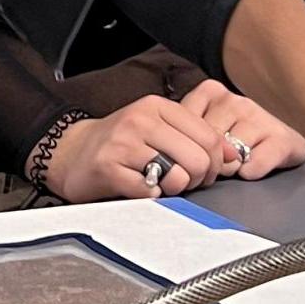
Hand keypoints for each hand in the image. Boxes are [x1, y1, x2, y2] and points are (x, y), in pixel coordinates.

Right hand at [40, 94, 233, 201]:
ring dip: (174, 189)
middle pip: (198, 159)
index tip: (203, 172)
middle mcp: (141, 120)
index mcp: (158, 107)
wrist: (72, 152)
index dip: (214, 163)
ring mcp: (123, 143)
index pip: (209, 137)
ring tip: (160, 184)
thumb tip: (232, 155)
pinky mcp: (109, 168)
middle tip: (183, 183)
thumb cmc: (121, 143)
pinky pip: (149, 192)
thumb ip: (194, 136)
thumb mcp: (158, 128)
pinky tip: (139, 187)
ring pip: (177, 176)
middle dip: (197, 180)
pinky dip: (150, 196)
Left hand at [174, 80, 304, 179]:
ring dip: (231, 168)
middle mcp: (235, 99)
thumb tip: (164, 157)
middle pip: (208, 144)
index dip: (189, 150)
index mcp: (211, 92)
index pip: (185, 128)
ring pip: (230, 156)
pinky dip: (251, 172)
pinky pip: (255, 164)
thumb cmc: (234, 139)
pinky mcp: (281, 138)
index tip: (196, 157)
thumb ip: (183, 133)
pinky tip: (253, 168)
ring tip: (236, 165)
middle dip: (210, 163)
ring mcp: (258, 116)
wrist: (282, 144)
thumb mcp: (203, 128)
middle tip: (217, 166)